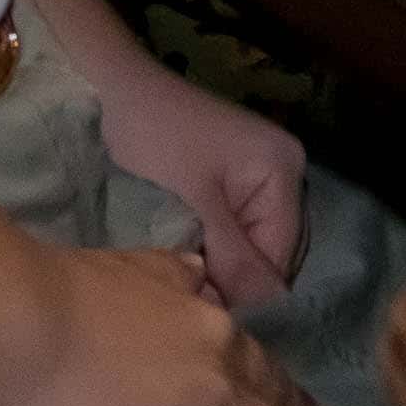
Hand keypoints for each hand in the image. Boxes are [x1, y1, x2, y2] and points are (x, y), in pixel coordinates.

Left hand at [92, 61, 310, 310]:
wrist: (120, 91)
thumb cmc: (157, 136)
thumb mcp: (196, 197)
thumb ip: (232, 252)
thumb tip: (261, 308)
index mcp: (284, 170)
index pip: (281, 252)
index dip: (252, 288)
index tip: (211, 314)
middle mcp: (285, 176)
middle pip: (273, 252)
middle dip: (240, 281)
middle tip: (197, 304)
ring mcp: (260, 180)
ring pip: (254, 247)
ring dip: (226, 269)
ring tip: (190, 289)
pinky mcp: (236, 187)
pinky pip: (238, 233)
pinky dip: (217, 253)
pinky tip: (192, 266)